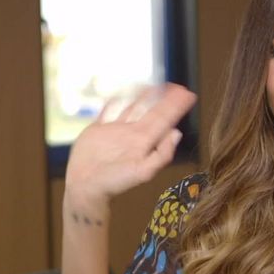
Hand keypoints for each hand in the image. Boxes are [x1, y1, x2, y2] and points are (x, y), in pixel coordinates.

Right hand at [64, 83, 196, 205]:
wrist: (86, 187)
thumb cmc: (114, 182)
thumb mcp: (143, 172)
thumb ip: (162, 155)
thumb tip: (177, 133)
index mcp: (144, 141)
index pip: (165, 119)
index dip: (176, 106)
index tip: (187, 93)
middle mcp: (133, 134)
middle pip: (152, 111)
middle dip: (165, 99)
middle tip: (177, 86)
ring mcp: (116, 131)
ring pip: (132, 109)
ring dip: (143, 97)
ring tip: (153, 86)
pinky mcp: (99, 130)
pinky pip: (109, 111)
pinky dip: (114, 102)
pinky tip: (120, 94)